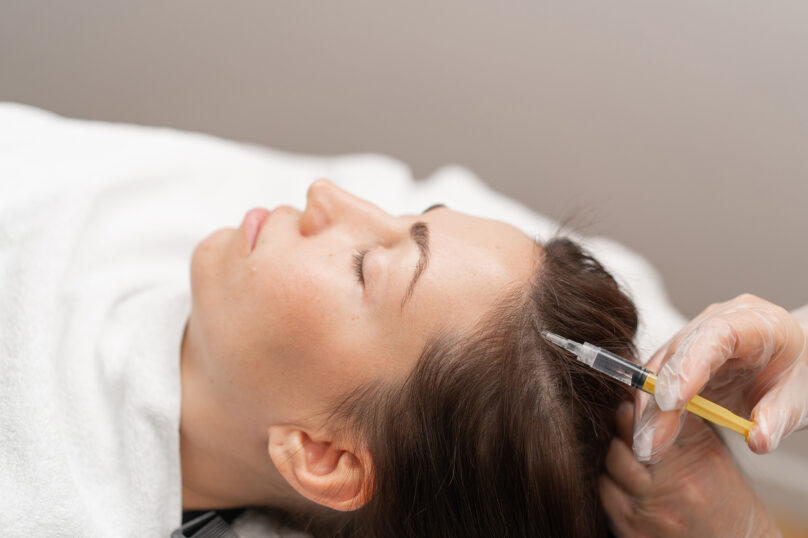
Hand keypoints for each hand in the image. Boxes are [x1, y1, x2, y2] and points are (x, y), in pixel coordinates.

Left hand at [600, 401, 779, 536]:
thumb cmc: (726, 497)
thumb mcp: (711, 452)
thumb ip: (677, 423)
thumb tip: (643, 394)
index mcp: (687, 468)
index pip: (640, 429)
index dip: (631, 415)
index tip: (632, 408)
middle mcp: (664, 494)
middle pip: (617, 450)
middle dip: (621, 439)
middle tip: (632, 436)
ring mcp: (646, 517)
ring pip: (606, 473)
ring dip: (615, 464)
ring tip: (637, 463)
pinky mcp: (631, 533)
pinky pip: (606, 498)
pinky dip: (613, 487)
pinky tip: (631, 485)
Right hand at [633, 294, 807, 461]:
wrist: (793, 361)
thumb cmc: (800, 373)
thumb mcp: (802, 397)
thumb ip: (781, 417)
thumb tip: (757, 440)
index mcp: (756, 322)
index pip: (715, 335)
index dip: (689, 366)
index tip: (672, 402)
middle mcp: (717, 321)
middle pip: (677, 355)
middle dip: (660, 400)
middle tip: (652, 442)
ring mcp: (695, 337)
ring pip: (659, 368)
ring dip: (650, 409)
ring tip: (648, 447)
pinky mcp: (681, 356)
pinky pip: (658, 380)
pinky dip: (653, 410)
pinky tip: (651, 436)